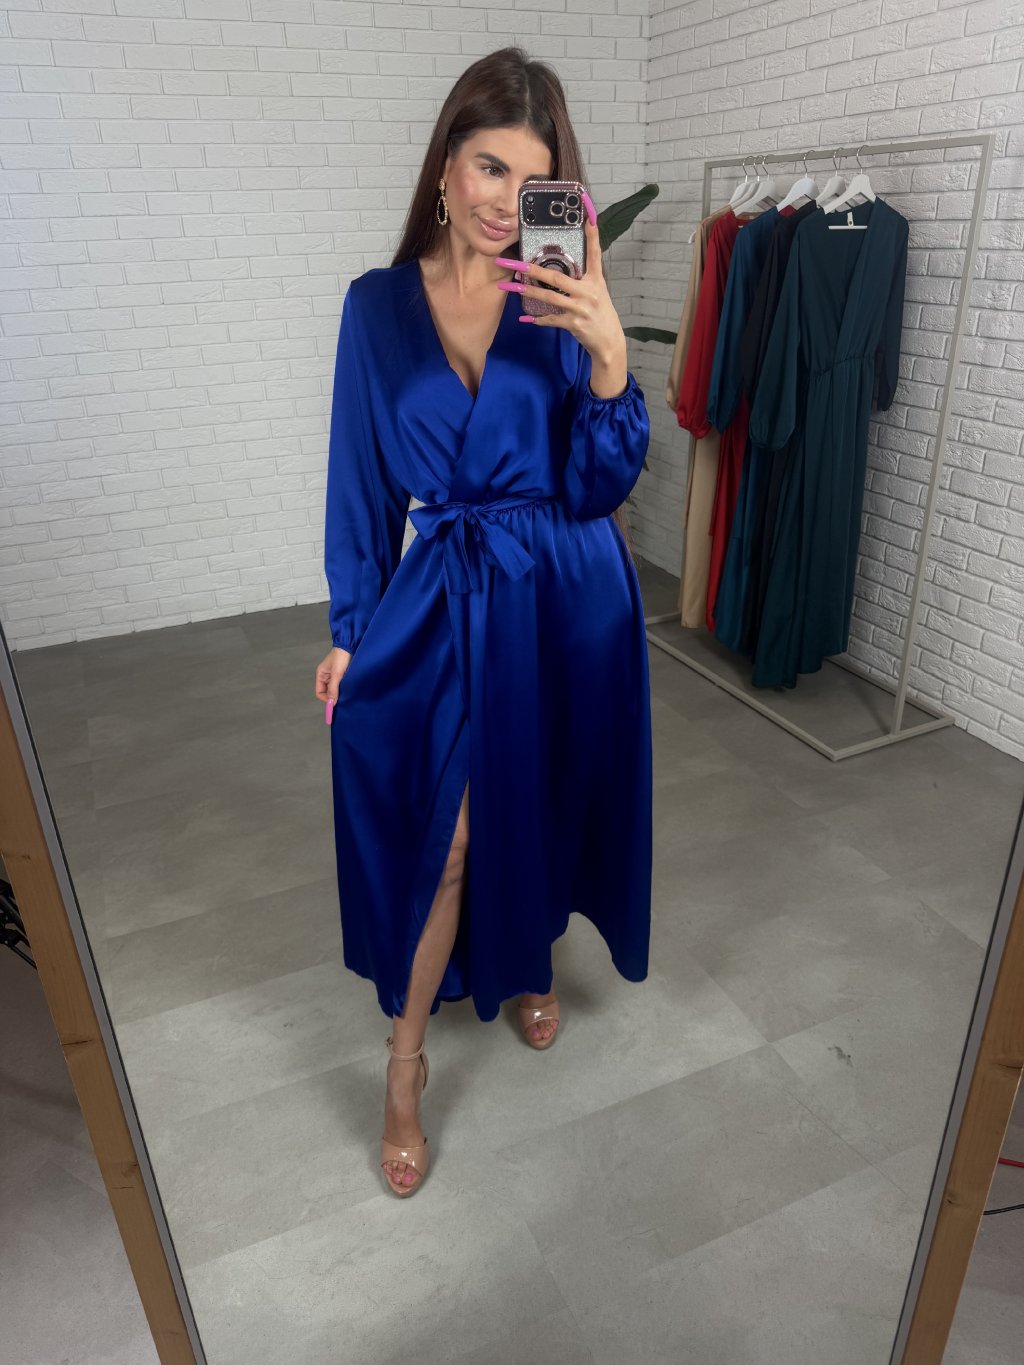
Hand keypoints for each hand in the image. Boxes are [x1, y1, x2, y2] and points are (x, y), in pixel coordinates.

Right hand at [315, 646, 350, 705]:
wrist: (351, 646)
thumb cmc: (341, 657)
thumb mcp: (336, 673)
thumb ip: (333, 688)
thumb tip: (332, 702)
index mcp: (321, 675)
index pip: (319, 692)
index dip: (326, 699)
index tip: (334, 703)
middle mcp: (326, 677)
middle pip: (327, 692)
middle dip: (333, 697)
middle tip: (341, 700)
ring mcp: (334, 676)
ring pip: (334, 690)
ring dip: (339, 693)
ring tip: (346, 694)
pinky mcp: (342, 675)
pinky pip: (340, 686)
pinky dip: (344, 689)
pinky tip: (349, 689)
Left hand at [494, 195, 626, 367]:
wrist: (609, 341)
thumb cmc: (600, 314)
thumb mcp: (596, 293)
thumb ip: (581, 281)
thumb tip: (559, 271)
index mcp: (596, 280)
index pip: (595, 254)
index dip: (593, 236)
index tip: (589, 218)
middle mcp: (589, 291)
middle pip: (557, 277)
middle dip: (533, 270)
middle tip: (516, 264)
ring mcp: (581, 308)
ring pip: (550, 298)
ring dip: (529, 293)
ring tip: (512, 288)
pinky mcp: (574, 323)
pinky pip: (551, 319)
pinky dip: (538, 320)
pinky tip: (526, 319)